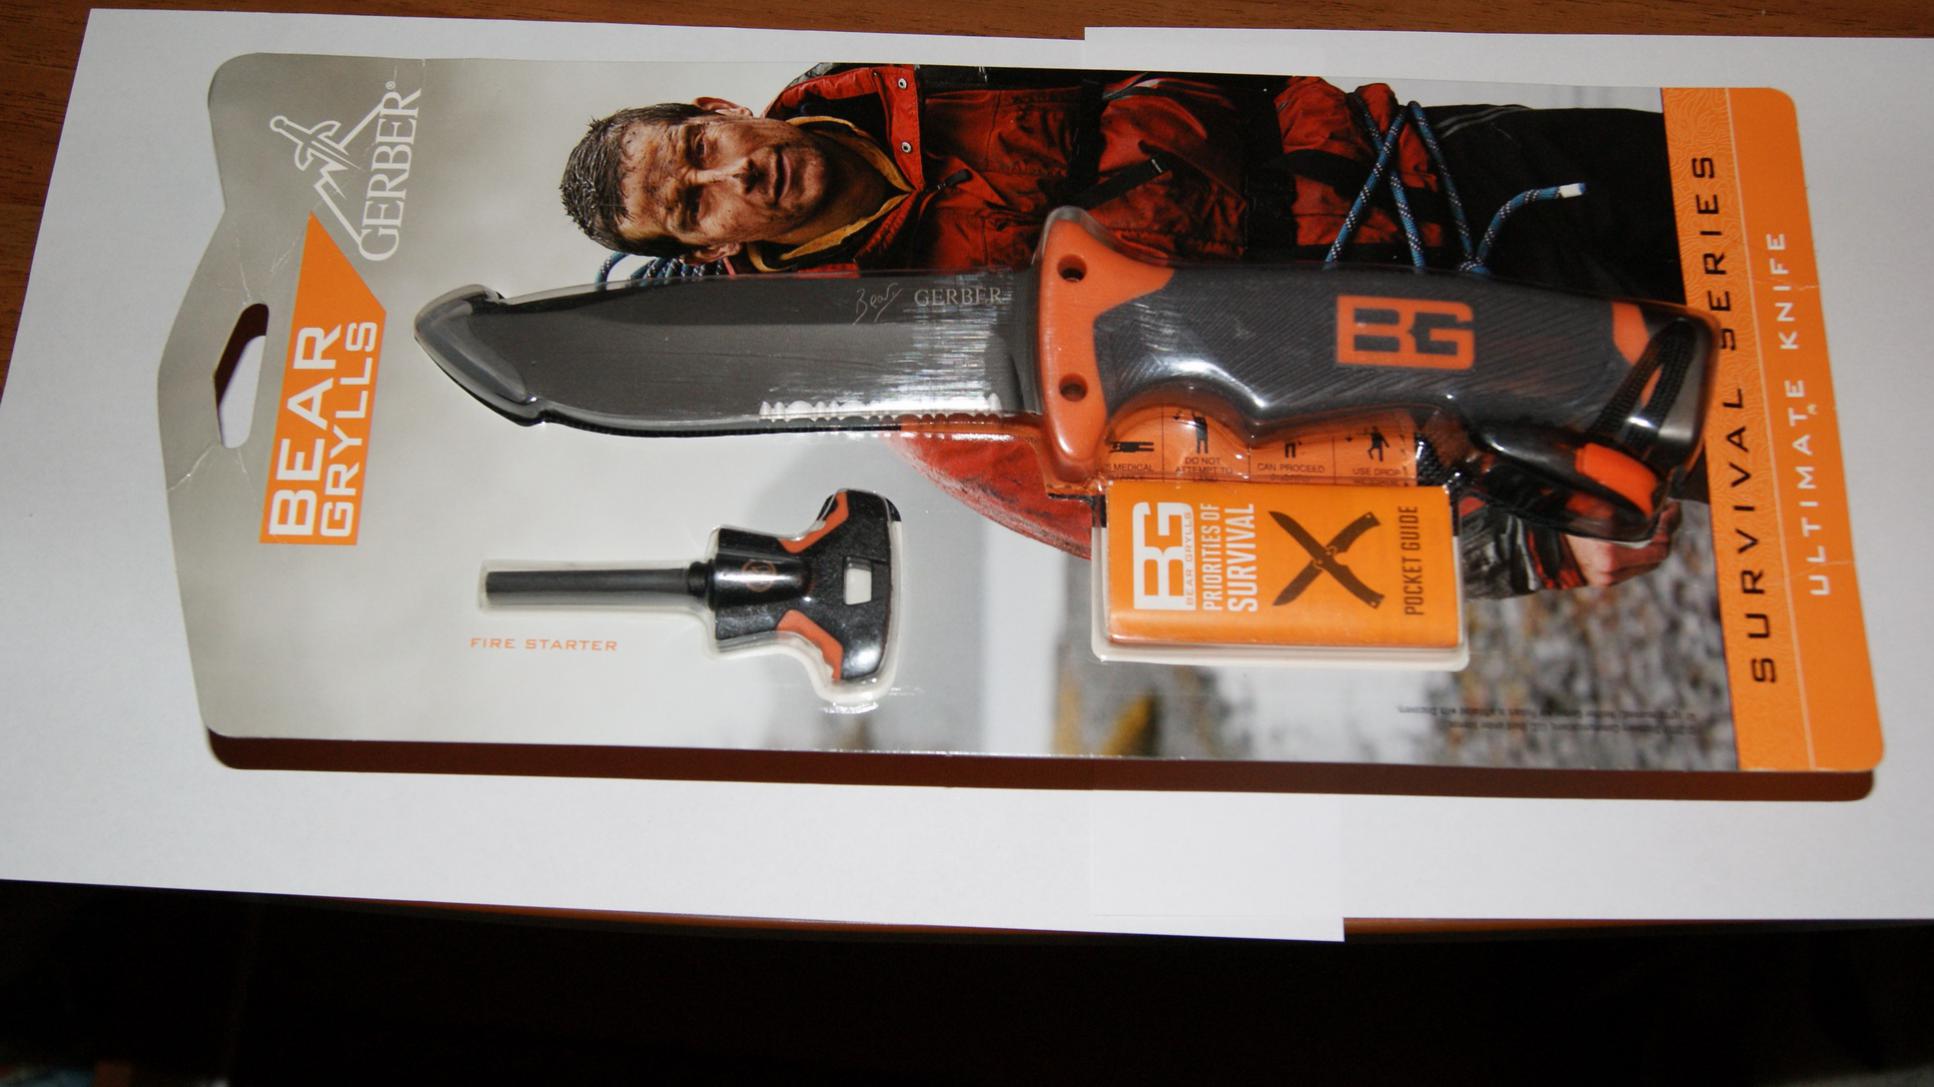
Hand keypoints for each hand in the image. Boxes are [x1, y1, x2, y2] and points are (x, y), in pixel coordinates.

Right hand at [1564, 502, 1681, 587]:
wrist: (1538, 551)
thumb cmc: (1563, 528)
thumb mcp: (1590, 513)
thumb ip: (1616, 509)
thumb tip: (1643, 496)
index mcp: (1610, 558)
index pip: (1658, 550)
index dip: (1669, 529)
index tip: (1669, 509)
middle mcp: (1612, 574)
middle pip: (1656, 559)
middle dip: (1666, 535)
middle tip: (1668, 513)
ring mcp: (1608, 581)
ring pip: (1647, 565)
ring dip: (1655, 544)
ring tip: (1657, 523)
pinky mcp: (1605, 581)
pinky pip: (1634, 568)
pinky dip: (1642, 552)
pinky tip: (1641, 536)